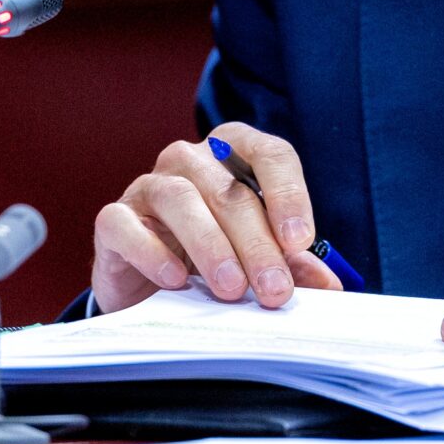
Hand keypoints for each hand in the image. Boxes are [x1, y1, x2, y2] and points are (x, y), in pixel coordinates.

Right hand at [91, 121, 344, 313]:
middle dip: (257, 243)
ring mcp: (148, 186)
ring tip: (231, 289)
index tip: (300, 241)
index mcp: (234, 155)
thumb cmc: (211, 258)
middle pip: (230, 189)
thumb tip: (329, 287)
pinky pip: (126, 224)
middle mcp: (191, 160)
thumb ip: (291, 264)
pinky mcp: (114, 219)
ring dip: (211, 247)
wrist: (149, 286)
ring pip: (181, 199)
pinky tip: (175, 280)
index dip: (288, 194)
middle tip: (274, 290)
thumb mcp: (256, 258)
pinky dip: (152, 251)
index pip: (270, 153)